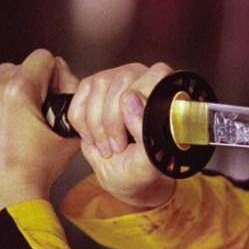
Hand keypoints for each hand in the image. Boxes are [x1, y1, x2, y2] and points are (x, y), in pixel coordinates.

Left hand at [0, 49, 80, 226]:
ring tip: (14, 113)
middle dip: (30, 83)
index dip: (54, 76)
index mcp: (19, 90)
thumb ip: (72, 97)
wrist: (5, 194)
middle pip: (20, 66)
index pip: (44, 57)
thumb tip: (66, 75)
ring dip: (7, 86)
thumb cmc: (39, 168)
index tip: (52, 95)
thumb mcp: (69, 131)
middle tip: (33, 110)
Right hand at [67, 62, 174, 209]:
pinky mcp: (92, 87)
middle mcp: (144, 78)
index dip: (141, 98)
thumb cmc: (142, 167)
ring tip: (107, 147)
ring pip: (99, 85)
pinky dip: (82, 122)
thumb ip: (144, 130)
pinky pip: (80, 96)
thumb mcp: (148, 159)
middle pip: (122, 80)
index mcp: (168, 93)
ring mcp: (116, 79)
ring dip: (97, 123)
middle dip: (114, 119)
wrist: (123, 175)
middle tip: (118, 147)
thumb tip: (130, 99)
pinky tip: (93, 138)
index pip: (156, 74)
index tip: (131, 132)